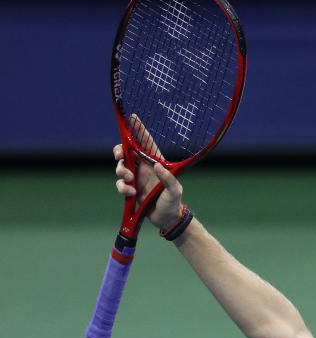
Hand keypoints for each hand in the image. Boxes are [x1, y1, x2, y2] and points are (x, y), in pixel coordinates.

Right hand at [114, 114, 183, 230]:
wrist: (166, 220)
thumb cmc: (173, 203)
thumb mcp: (175, 191)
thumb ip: (168, 179)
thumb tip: (157, 166)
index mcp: (156, 163)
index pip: (146, 143)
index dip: (139, 130)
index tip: (133, 117)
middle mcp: (145, 168)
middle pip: (127, 152)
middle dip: (120, 151)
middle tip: (119, 155)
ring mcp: (137, 178)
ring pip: (120, 167)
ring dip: (121, 172)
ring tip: (130, 181)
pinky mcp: (131, 189)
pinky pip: (120, 184)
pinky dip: (122, 187)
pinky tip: (131, 193)